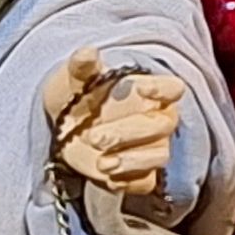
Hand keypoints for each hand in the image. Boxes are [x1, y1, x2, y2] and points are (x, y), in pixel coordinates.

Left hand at [40, 53, 185, 202]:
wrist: (62, 125)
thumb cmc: (77, 94)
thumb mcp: (74, 78)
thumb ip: (81, 66)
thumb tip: (86, 53)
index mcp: (148, 89)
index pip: (172, 88)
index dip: (162, 89)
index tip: (141, 89)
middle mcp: (156, 118)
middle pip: (162, 125)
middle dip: (128, 133)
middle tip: (95, 138)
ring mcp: (150, 147)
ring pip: (159, 155)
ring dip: (132, 161)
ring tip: (102, 163)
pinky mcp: (138, 173)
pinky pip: (145, 181)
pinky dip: (128, 181)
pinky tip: (107, 177)